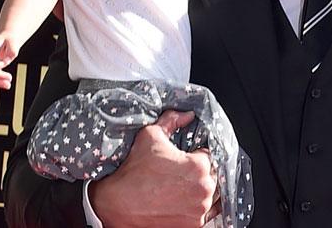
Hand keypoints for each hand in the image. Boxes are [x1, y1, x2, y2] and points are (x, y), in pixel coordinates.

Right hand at [90, 110, 217, 227]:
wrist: (117, 204)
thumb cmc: (133, 171)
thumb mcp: (150, 135)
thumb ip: (171, 120)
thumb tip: (188, 115)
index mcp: (199, 166)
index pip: (210, 155)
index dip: (198, 154)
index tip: (187, 157)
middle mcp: (204, 189)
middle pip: (214, 176)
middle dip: (203, 172)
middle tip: (183, 173)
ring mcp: (200, 210)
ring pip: (214, 196)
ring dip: (204, 190)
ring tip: (184, 187)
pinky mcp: (193, 225)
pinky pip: (207, 214)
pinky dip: (199, 207)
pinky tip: (184, 201)